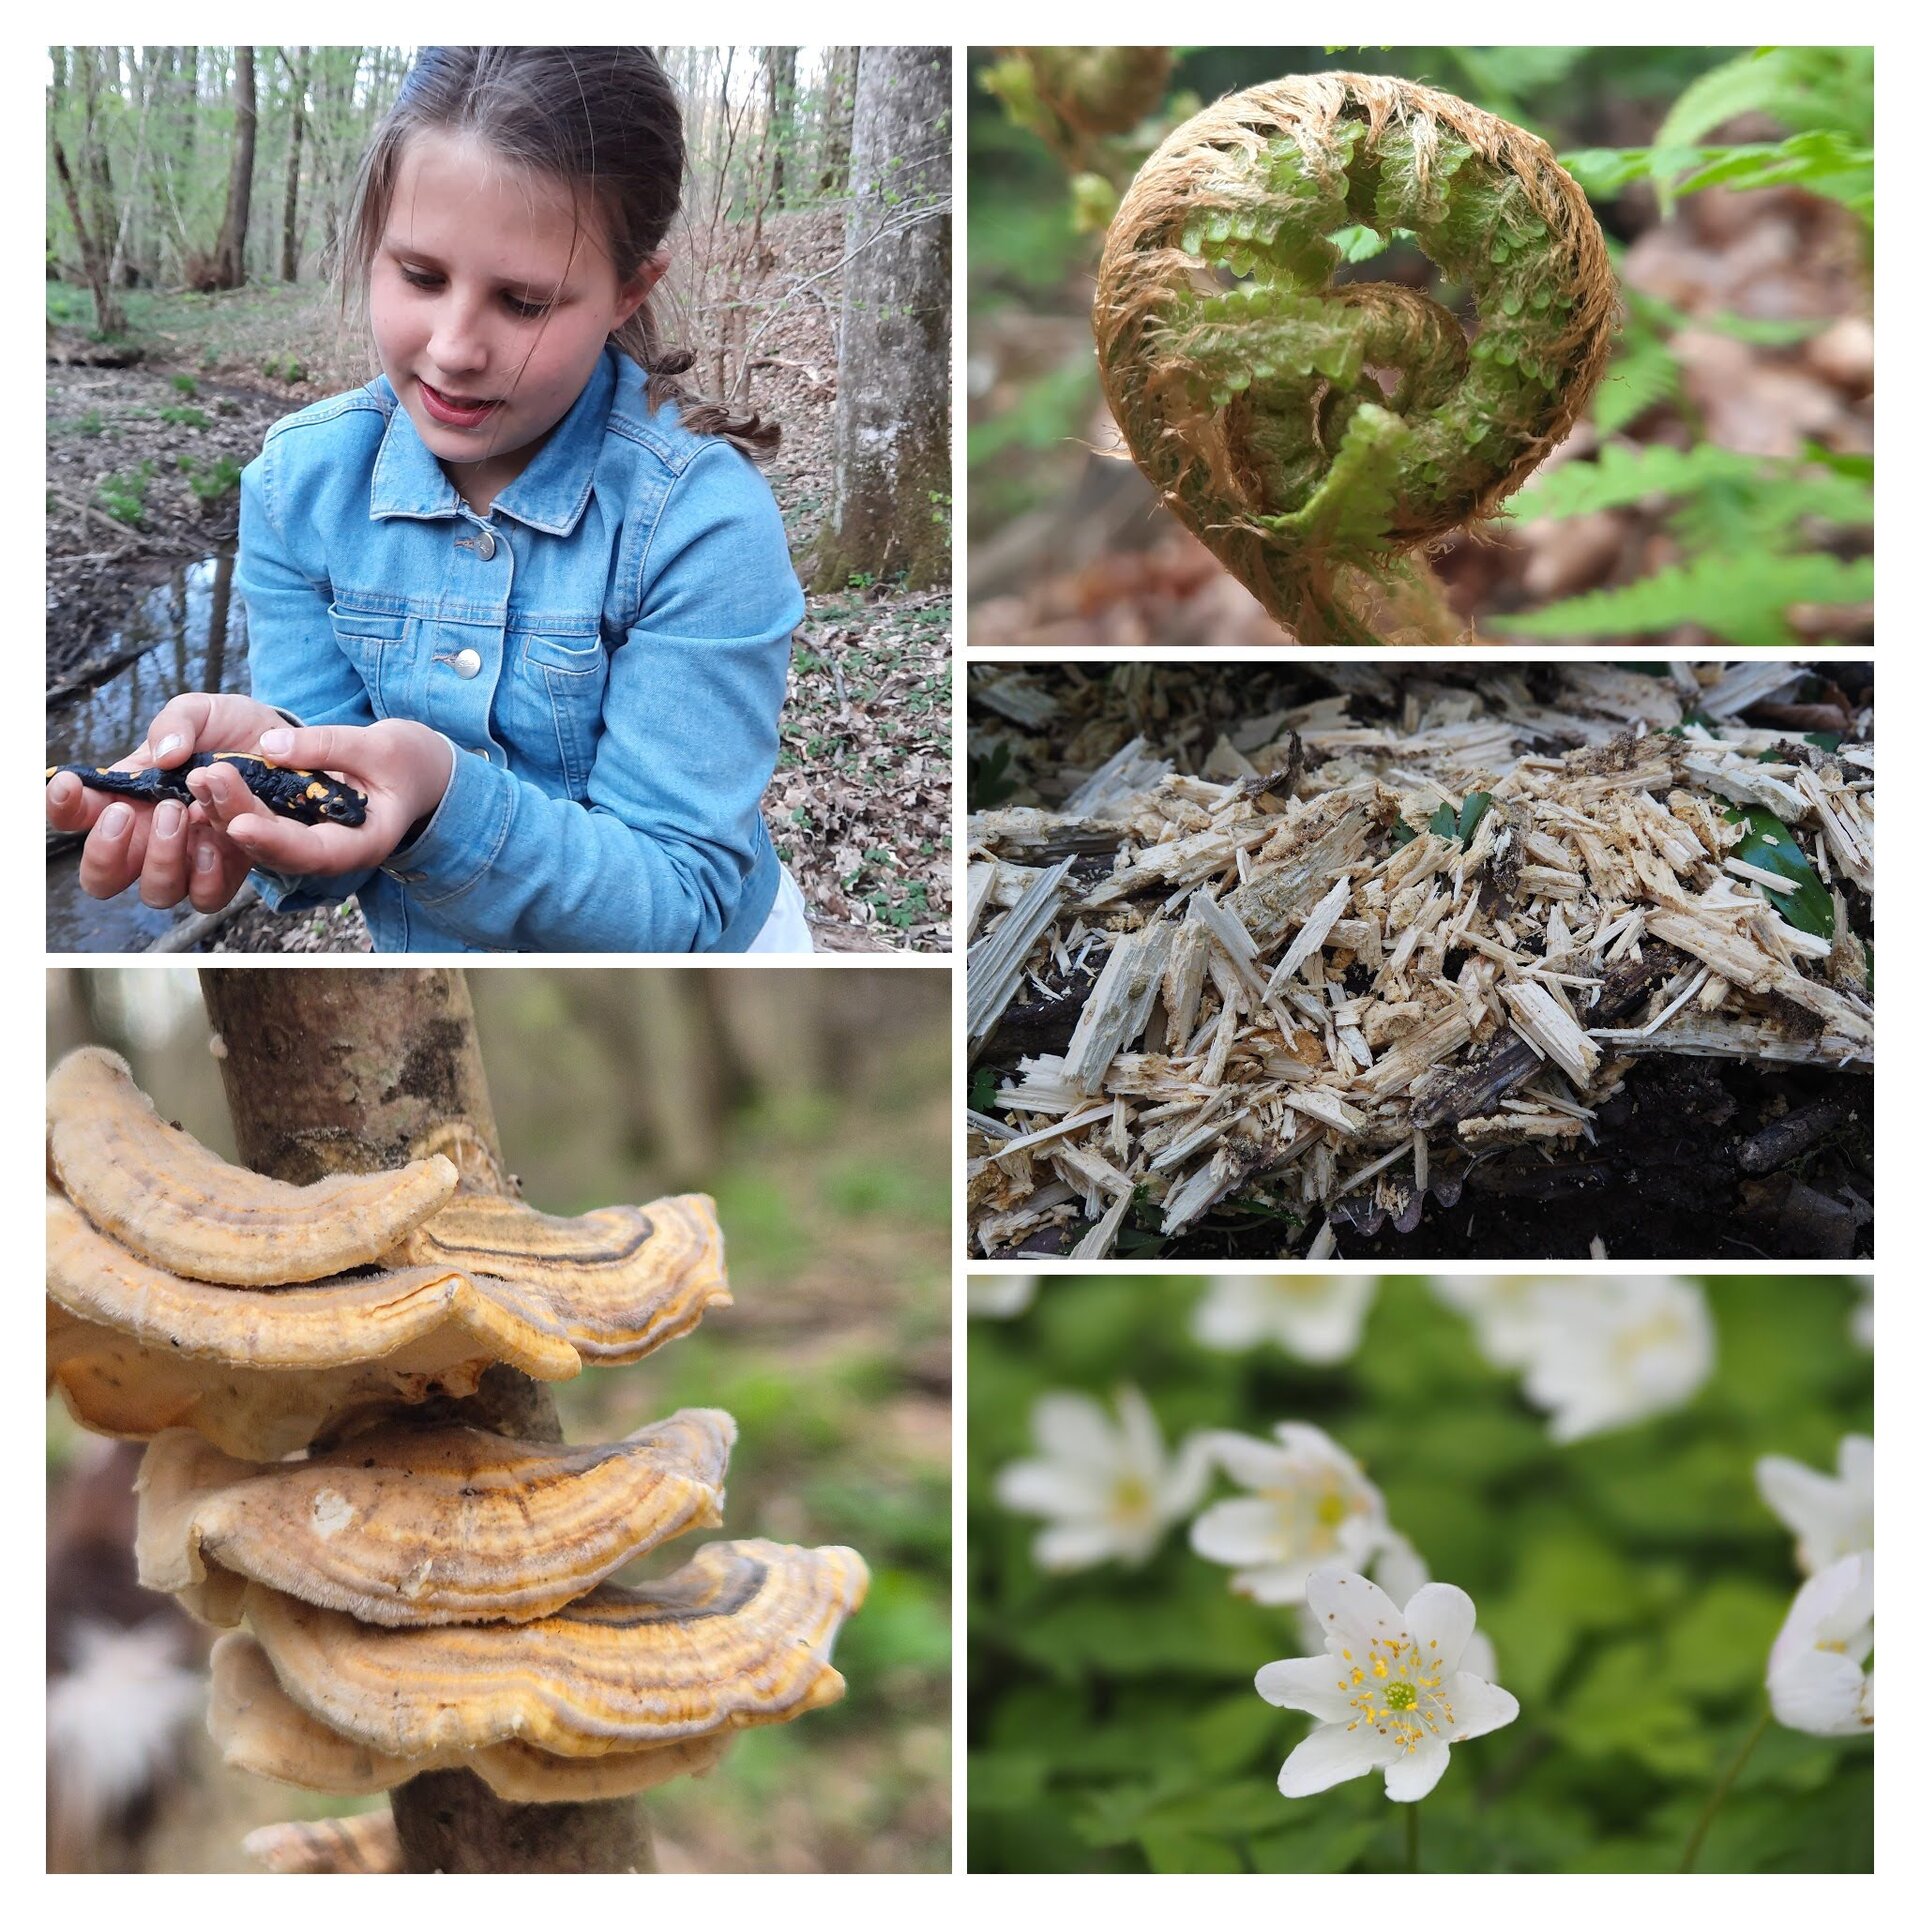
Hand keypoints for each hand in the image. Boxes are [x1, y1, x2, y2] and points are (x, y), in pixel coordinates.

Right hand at [46, 692, 280, 909]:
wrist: (288, 748)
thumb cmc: (229, 731)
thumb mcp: (201, 712)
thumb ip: (175, 724)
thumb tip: (162, 755)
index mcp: (126, 799)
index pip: (76, 818)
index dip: (61, 809)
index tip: (69, 783)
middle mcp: (149, 839)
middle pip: (102, 880)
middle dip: (106, 851)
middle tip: (129, 811)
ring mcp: (188, 860)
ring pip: (156, 893)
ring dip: (162, 857)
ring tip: (182, 813)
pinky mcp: (229, 871)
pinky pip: (206, 897)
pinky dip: (207, 874)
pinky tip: (217, 839)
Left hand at [189, 720, 453, 876]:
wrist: (417, 771)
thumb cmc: (408, 760)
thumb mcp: (380, 745)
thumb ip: (327, 745)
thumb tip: (269, 746)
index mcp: (363, 843)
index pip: (315, 853)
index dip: (275, 841)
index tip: (239, 823)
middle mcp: (331, 853)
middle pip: (276, 851)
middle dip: (236, 817)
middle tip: (206, 778)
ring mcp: (310, 843)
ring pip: (259, 841)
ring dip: (224, 811)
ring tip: (198, 774)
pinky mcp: (294, 826)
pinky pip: (257, 824)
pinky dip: (230, 805)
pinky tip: (205, 779)